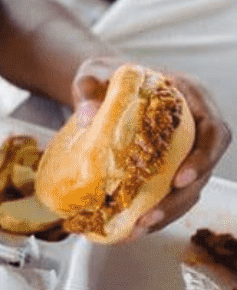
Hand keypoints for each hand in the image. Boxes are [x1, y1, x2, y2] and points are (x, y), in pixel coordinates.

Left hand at [71, 58, 231, 239]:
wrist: (103, 84)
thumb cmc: (105, 75)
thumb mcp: (93, 73)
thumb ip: (89, 87)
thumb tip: (87, 115)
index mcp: (191, 97)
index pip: (214, 131)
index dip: (204, 157)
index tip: (179, 178)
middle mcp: (196, 125)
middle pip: (204, 169)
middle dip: (180, 197)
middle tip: (150, 216)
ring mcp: (186, 148)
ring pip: (190, 188)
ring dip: (168, 212)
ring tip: (137, 228)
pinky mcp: (171, 166)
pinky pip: (172, 193)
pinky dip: (155, 211)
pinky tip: (132, 226)